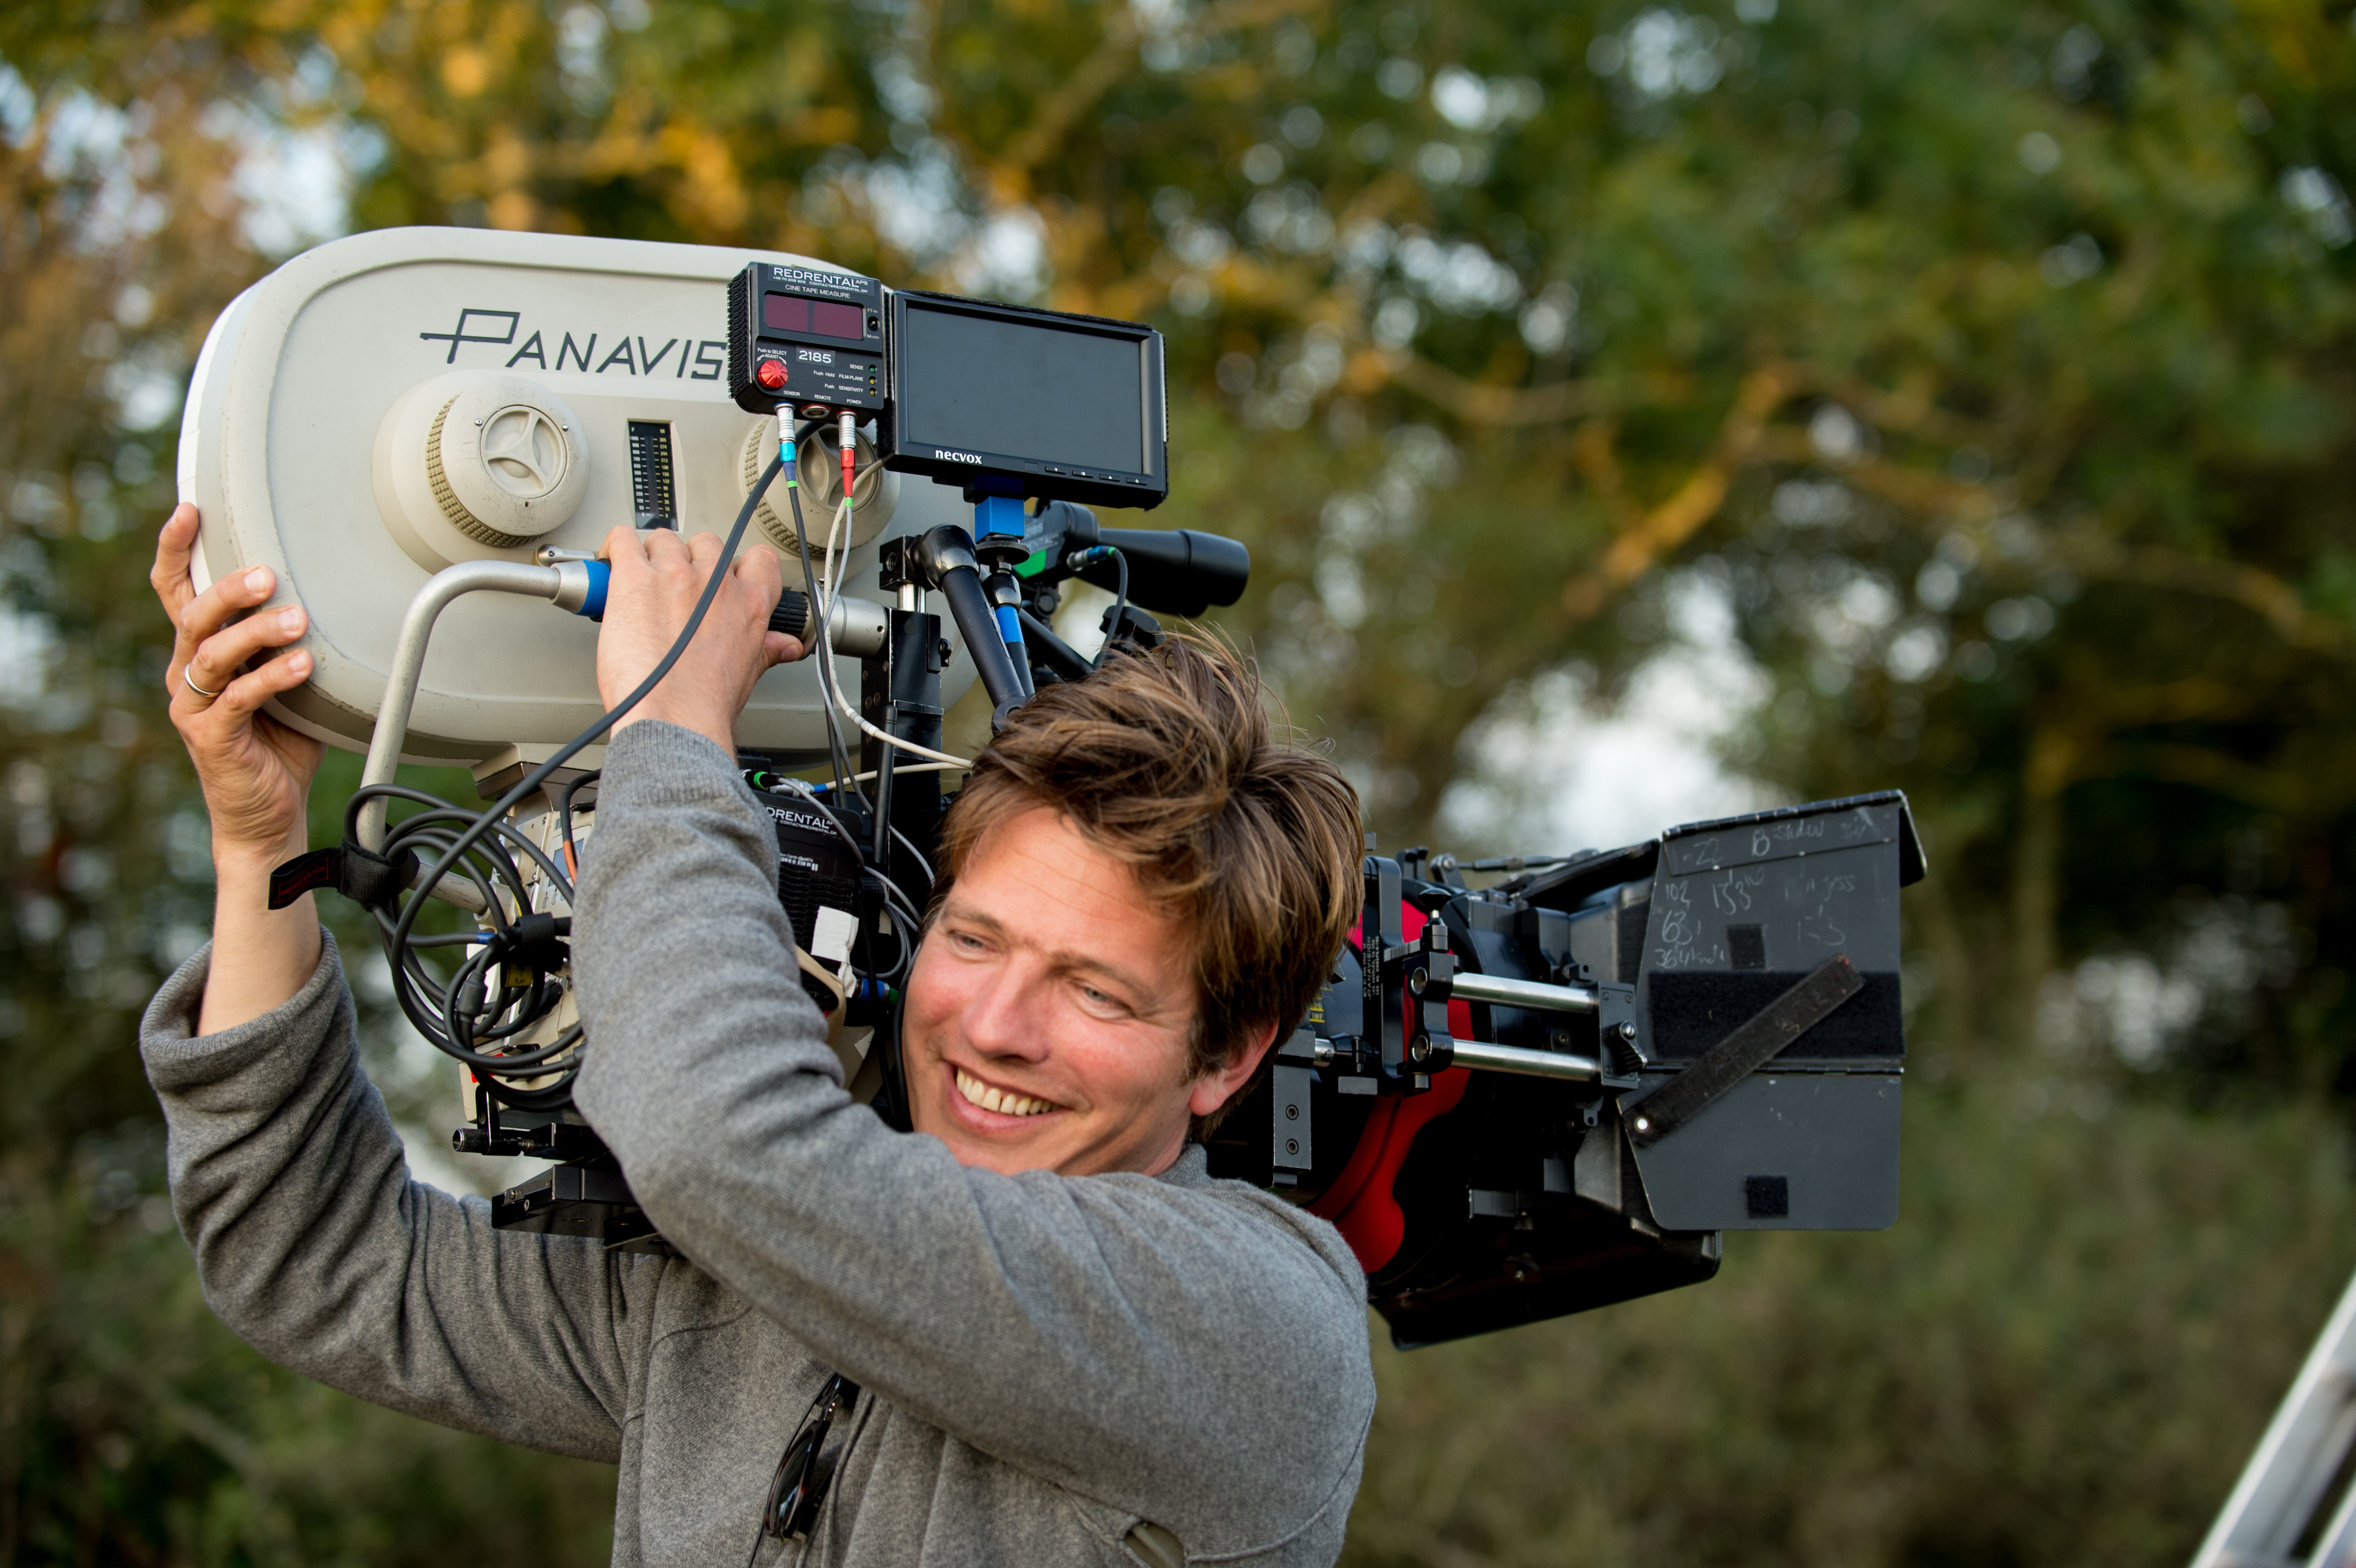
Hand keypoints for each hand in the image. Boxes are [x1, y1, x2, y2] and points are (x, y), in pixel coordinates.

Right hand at [152, 503, 323, 872]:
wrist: (268, 812)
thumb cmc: (282, 740)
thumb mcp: (289, 681)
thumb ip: (293, 641)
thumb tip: (339, 594)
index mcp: (201, 650)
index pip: (175, 590)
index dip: (175, 549)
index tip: (190, 509)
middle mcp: (186, 672)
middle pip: (192, 616)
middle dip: (226, 590)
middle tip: (265, 573)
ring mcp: (193, 705)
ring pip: (212, 655)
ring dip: (254, 632)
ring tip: (294, 619)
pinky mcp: (210, 737)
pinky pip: (239, 701)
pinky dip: (272, 679)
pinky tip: (303, 665)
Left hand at [595, 527, 806, 751]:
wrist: (673, 717)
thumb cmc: (706, 703)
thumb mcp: (748, 674)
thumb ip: (767, 650)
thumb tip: (785, 647)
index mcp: (748, 603)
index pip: (758, 557)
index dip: (738, 562)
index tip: (723, 573)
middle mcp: (715, 582)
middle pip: (706, 543)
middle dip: (691, 560)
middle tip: (675, 586)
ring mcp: (675, 575)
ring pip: (664, 539)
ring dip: (652, 555)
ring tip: (640, 580)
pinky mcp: (635, 578)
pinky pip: (622, 540)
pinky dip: (614, 547)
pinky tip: (610, 563)